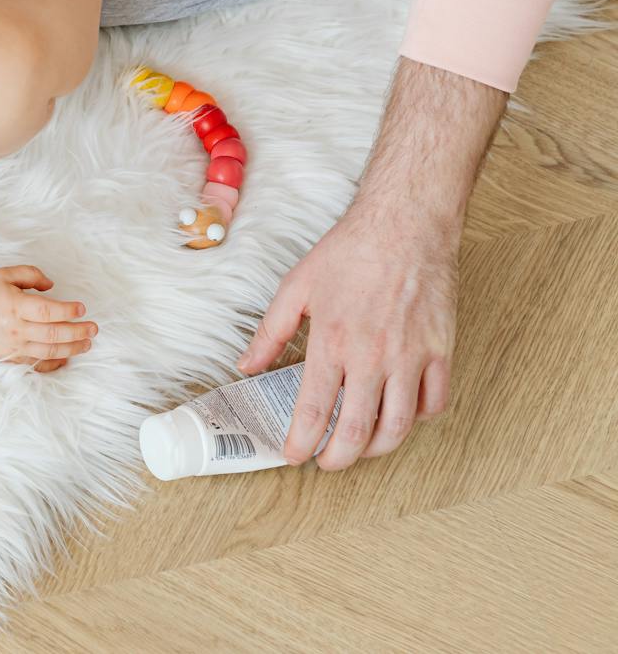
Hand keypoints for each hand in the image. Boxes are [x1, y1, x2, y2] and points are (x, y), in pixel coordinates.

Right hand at [0, 266, 95, 370]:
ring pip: (49, 351)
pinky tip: (68, 358)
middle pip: (54, 333)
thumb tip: (52, 286)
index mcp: (16, 306)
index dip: (68, 311)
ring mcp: (15, 345)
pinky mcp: (13, 357)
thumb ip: (31, 274)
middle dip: (78, 332)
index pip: (48, 311)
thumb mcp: (5, 274)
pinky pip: (38, 364)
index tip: (82, 308)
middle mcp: (17, 328)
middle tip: (93, 329)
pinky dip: (55, 363)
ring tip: (87, 344)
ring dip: (72, 349)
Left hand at [237, 202, 457, 469]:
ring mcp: (412, 357)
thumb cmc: (349, 253)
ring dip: (377, 448)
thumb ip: (270, 332)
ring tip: (360, 448)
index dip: (301, 443)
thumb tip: (247, 366)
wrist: (405, 225)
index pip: (313, 410)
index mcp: (332, 341)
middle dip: (339, 458)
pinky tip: (399, 416)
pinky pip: (435, 403)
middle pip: (358, 431)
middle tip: (327, 462)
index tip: (294, 456)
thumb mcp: (295, 287)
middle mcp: (373, 356)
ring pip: (400, 426)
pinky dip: (418, 420)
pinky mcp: (441, 351)